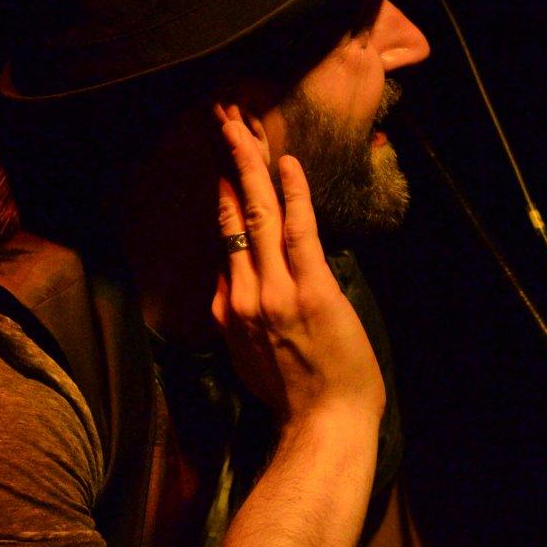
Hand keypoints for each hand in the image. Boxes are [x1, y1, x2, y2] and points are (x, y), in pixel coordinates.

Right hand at [212, 104, 384, 435]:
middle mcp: (244, 294)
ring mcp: (275, 290)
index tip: (224, 166)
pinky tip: (287, 163)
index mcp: (231, 310)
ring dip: (252, 164)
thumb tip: (235, 286)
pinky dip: (292, 194)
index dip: (224, 198)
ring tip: (244, 124)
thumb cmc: (295, 398)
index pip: (224, 241)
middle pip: (233, 215)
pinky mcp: (310, 289)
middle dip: (230, 162)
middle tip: (223, 119)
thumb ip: (239, 320)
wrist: (323, 427)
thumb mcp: (249, 360)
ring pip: (258, 213)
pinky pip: (298, 231)